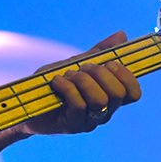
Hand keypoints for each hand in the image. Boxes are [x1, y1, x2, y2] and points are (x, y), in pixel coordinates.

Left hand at [19, 31, 141, 135]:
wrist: (26, 102)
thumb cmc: (55, 84)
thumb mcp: (77, 63)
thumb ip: (99, 52)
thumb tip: (121, 35)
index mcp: (110, 98)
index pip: (134, 93)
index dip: (126, 76)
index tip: (109, 63)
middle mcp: (104, 112)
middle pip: (118, 94)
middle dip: (101, 73)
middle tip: (84, 67)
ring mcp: (89, 121)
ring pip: (99, 100)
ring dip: (83, 80)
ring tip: (68, 74)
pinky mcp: (72, 125)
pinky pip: (78, 105)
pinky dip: (68, 87)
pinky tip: (57, 81)